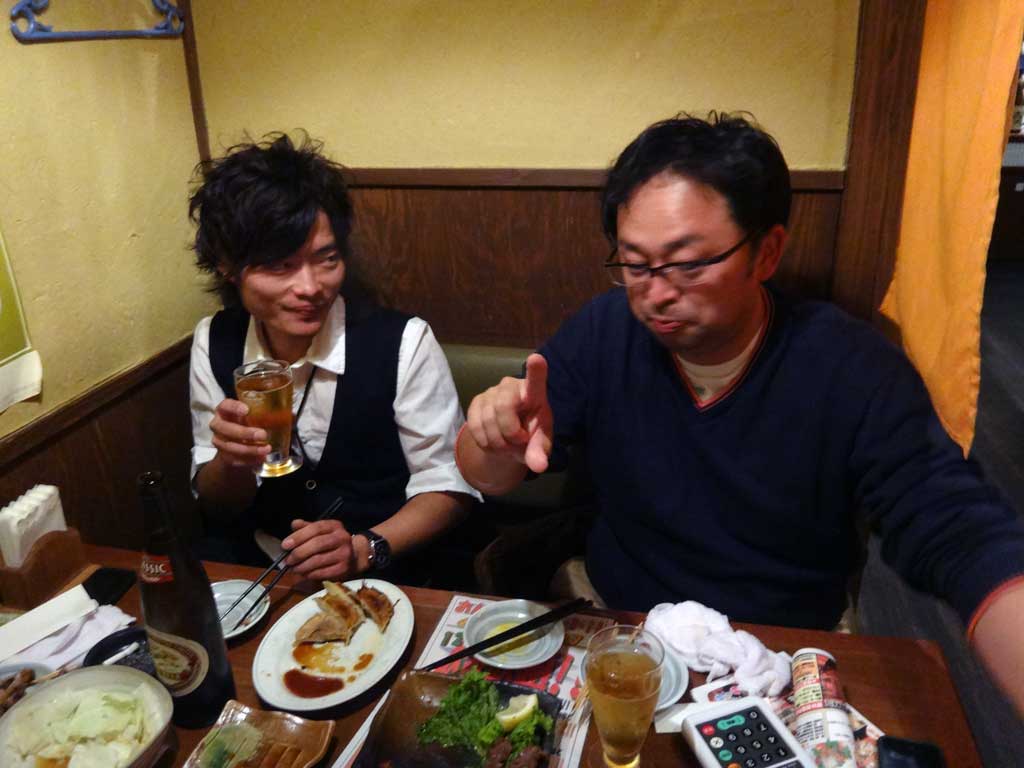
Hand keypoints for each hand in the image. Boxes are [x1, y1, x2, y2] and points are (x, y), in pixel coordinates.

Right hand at [209, 398, 270, 467]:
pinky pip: (233, 459)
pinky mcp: (223, 455)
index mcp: (225, 410)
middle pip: (225, 428)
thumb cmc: (249, 424)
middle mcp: (218, 424)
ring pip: (229, 446)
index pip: (225, 405)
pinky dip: (248, 460)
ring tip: (266, 449)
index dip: (233, 407)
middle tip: (263, 435)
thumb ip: (271, 413)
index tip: (246, 410)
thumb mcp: (257, 416)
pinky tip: (261, 458)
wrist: (239, 443)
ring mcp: (218, 441)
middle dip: (244, 433)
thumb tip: (291, 414)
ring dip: (249, 449)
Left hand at [282, 518, 358, 580]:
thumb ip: (306, 527)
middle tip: (287, 560)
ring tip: (293, 568)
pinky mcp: (343, 568)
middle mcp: (342, 538)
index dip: (299, 536)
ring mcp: (344, 554)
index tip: (285, 545)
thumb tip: (294, 524)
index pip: (315, 528)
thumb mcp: (321, 531)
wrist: (355, 555)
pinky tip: (304, 573)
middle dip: (299, 553)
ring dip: (302, 566)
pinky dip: (310, 574)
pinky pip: (322, 572)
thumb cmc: (332, 543)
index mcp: (334, 526)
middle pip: (317, 544)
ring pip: (318, 560)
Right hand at [466, 353, 552, 472]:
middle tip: (519, 442)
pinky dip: (485, 443)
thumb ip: (539, 452)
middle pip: (503, 408)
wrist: (511, 434)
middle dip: (510, 433)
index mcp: (534, 393)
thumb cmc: (531, 433)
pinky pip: (474, 427)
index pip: (535, 380)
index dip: (535, 370)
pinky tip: (494, 443)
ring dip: (498, 443)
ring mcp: (491, 392)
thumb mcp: (539, 444)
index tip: (536, 359)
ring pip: (487, 421)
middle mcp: (511, 385)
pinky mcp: (476, 402)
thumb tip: (538, 466)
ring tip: (508, 445)